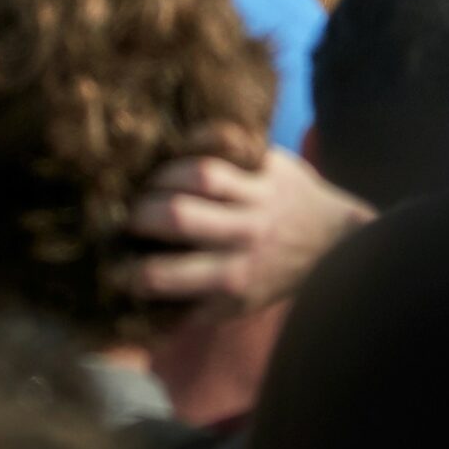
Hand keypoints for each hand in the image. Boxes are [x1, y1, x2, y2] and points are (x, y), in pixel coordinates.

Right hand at [124, 125, 375, 316]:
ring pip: (202, 175)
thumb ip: (196, 306)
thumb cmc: (275, 275)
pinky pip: (231, 143)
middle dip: (140, 214)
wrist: (334, 242)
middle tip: (129, 216)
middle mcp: (246, 238)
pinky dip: (200, 139)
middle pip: (177, 216)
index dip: (129, 273)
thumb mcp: (240, 305)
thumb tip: (138, 309)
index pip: (165, 276)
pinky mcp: (271, 165)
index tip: (114, 268)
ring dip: (164, 175)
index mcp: (233, 280)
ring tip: (152, 182)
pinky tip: (182, 149)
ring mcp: (260, 197)